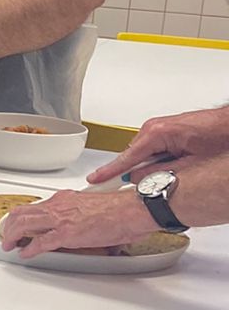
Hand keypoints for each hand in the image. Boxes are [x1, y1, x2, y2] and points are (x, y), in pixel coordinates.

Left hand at [0, 188, 155, 258]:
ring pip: (24, 224)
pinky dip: (29, 249)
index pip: (36, 206)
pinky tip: (24, 254)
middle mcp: (59, 206)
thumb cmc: (121, 209)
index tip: (19, 223)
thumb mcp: (92, 207)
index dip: (23, 216)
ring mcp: (60, 219)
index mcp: (65, 198)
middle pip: (22, 213)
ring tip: (9, 244)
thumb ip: (81, 214)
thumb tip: (84, 227)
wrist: (132, 210)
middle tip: (8, 235)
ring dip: (12, 236)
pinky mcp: (66, 234)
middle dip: (10, 225)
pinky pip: (39, 242)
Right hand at [89, 106, 228, 183]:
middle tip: (163, 176)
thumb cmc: (220, 137)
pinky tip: (179, 160)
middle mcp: (153, 128)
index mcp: (156, 133)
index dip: (109, 172)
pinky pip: (154, 149)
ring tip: (180, 164)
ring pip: (145, 155)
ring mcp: (158, 128)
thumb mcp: (190, 162)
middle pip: (135, 158)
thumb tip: (139, 180)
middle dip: (144, 171)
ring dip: (157, 164)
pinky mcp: (164, 131)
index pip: (126, 158)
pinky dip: (161, 158)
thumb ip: (160, 171)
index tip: (94, 180)